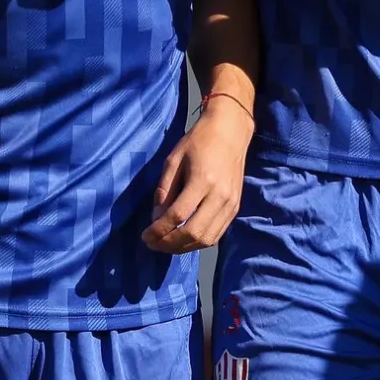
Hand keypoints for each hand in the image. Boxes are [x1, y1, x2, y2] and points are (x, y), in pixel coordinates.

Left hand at [142, 98, 252, 252]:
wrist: (230, 131)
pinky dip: (198, 242)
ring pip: (206, 239)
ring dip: (184, 247)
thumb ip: (164, 190)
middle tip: (153, 243)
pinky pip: (216, 234)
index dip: (159, 230)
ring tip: (166, 244)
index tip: (144, 236)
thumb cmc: (198, 141)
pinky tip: (184, 239)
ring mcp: (230, 204)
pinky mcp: (235, 208)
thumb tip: (156, 218)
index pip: (178, 215)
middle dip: (169, 244)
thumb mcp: (174, 159)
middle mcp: (219, 196)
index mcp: (202, 180)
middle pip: (193, 233)